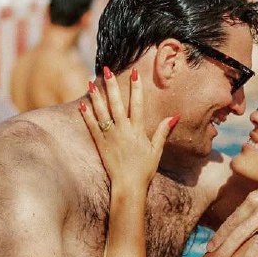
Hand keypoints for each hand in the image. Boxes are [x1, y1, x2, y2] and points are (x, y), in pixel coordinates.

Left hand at [79, 67, 176, 192]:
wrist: (128, 187)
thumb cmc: (144, 169)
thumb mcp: (156, 150)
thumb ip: (163, 131)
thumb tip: (174, 116)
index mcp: (138, 130)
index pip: (137, 104)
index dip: (136, 88)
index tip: (134, 73)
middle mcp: (123, 130)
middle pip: (116, 103)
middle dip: (111, 85)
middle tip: (107, 69)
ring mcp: (110, 137)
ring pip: (102, 112)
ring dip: (96, 96)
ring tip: (91, 81)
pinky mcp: (100, 144)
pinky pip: (92, 126)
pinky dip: (87, 115)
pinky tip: (83, 104)